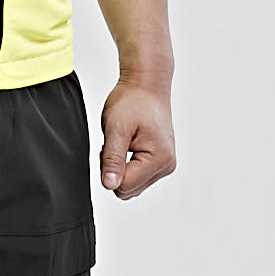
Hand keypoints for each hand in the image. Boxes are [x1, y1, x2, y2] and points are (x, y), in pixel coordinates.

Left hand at [98, 79, 175, 202]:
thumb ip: (112, 160)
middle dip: (115, 169)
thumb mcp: (116, 129)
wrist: (146, 86)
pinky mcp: (161, 162)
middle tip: (116, 143)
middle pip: (128, 189)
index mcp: (159, 159)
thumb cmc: (133, 101)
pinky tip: (129, 145)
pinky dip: (127, 164)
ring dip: (121, 167)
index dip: (108, 169)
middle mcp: (166, 165)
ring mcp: (165, 165)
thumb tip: (109, 185)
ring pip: (132, 185)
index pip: (124, 186)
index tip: (111, 146)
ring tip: (124, 142)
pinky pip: (137, 176)